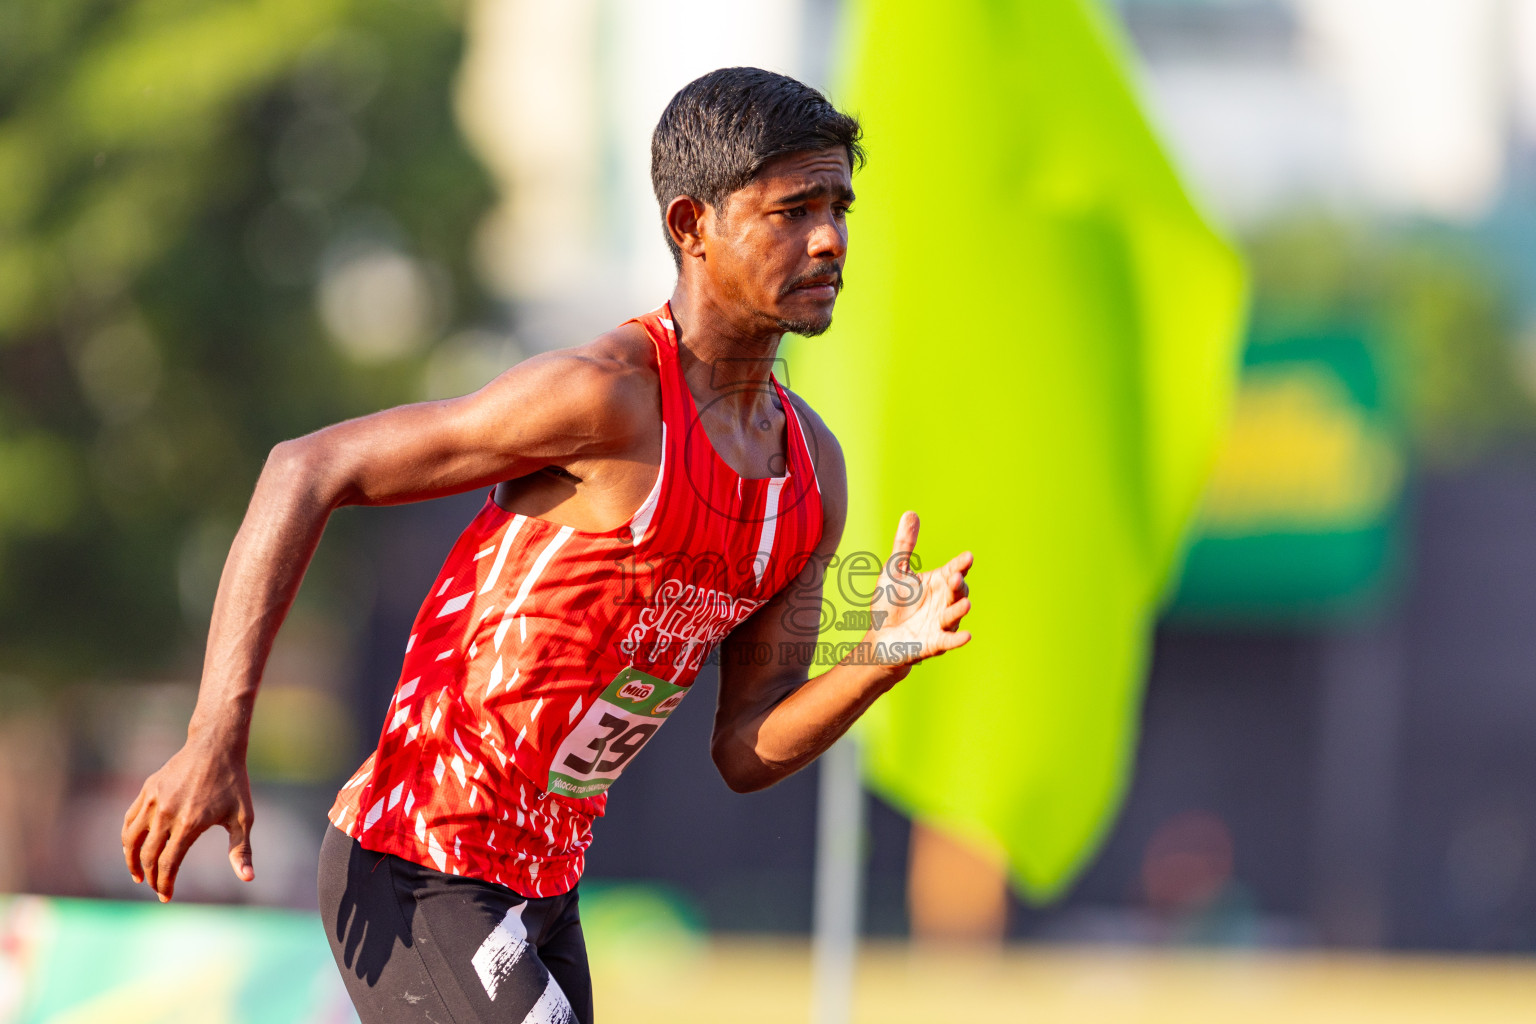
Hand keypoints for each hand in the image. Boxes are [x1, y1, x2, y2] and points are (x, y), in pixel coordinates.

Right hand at [121, 738, 254, 901]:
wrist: (216, 746)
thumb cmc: (233, 783)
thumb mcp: (243, 817)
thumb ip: (241, 849)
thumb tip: (249, 878)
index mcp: (189, 824)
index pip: (168, 864)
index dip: (165, 884)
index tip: (166, 897)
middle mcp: (166, 814)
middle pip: (148, 856)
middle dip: (150, 877)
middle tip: (155, 887)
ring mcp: (154, 801)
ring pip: (131, 839)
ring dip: (131, 861)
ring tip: (138, 874)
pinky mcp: (147, 790)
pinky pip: (130, 820)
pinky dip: (128, 838)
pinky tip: (134, 847)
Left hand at [866, 511, 972, 674]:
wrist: (880, 637)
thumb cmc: (890, 603)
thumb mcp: (895, 570)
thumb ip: (904, 544)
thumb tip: (911, 512)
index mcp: (937, 583)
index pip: (953, 570)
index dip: (961, 564)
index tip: (968, 557)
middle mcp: (944, 602)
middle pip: (957, 592)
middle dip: (959, 585)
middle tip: (956, 577)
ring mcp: (941, 623)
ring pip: (954, 615)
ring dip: (959, 609)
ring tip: (965, 603)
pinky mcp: (934, 644)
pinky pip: (949, 641)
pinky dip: (957, 639)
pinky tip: (966, 635)